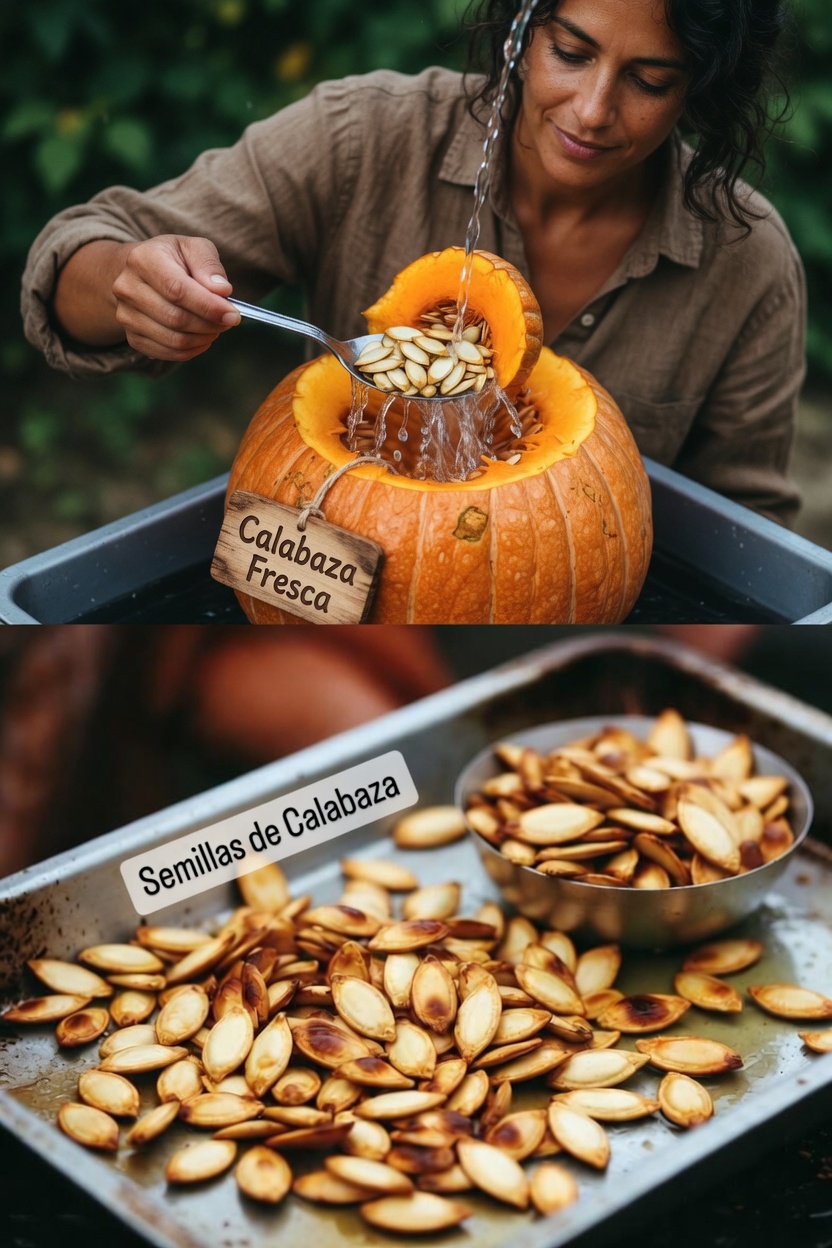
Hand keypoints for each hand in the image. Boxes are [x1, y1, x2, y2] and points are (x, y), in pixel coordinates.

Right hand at [110, 235, 240, 360]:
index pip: (177, 290)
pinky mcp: (133, 338)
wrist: (139, 273)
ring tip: (216, 327)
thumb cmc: (172, 259)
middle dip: (210, 324)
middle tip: (228, 320)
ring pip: (174, 340)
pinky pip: (168, 353)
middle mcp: (128, 289)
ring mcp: (126, 316)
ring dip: (203, 338)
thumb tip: (222, 291)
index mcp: (142, 260)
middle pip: (176, 319)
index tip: (233, 314)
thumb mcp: (193, 247)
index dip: (208, 306)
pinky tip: (203, 337)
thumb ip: (209, 264)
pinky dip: (192, 350)